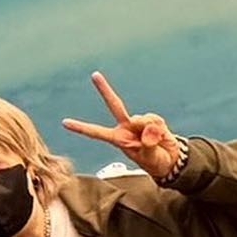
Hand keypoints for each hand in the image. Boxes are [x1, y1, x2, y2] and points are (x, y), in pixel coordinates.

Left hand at [62, 71, 181, 181]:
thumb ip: (149, 144)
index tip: (65, 123)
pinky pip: (155, 120)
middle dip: (105, 90)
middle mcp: (126, 127)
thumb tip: (148, 130)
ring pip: (143, 119)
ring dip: (151, 130)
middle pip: (115, 105)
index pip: (97, 133)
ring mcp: (138, 122)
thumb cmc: (155, 161)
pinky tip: (162, 136)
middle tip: (94, 75)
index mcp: (119, 139)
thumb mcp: (151, 158)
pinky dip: (160, 128)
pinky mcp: (152, 119)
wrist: (172, 161)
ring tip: (155, 143)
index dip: (81, 128)